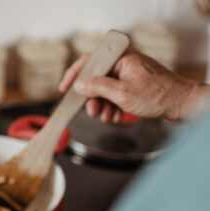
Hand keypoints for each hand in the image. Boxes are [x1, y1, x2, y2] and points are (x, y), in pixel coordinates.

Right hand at [58, 47, 207, 122]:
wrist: (181, 104)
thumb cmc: (158, 95)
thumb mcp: (122, 93)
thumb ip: (98, 87)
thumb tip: (80, 85)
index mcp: (120, 57)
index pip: (89, 61)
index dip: (74, 76)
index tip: (65, 89)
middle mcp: (123, 63)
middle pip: (96, 80)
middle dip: (94, 99)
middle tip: (93, 112)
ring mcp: (128, 75)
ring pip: (104, 91)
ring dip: (104, 106)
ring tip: (110, 117)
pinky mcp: (132, 86)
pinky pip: (114, 96)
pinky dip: (114, 108)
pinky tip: (118, 115)